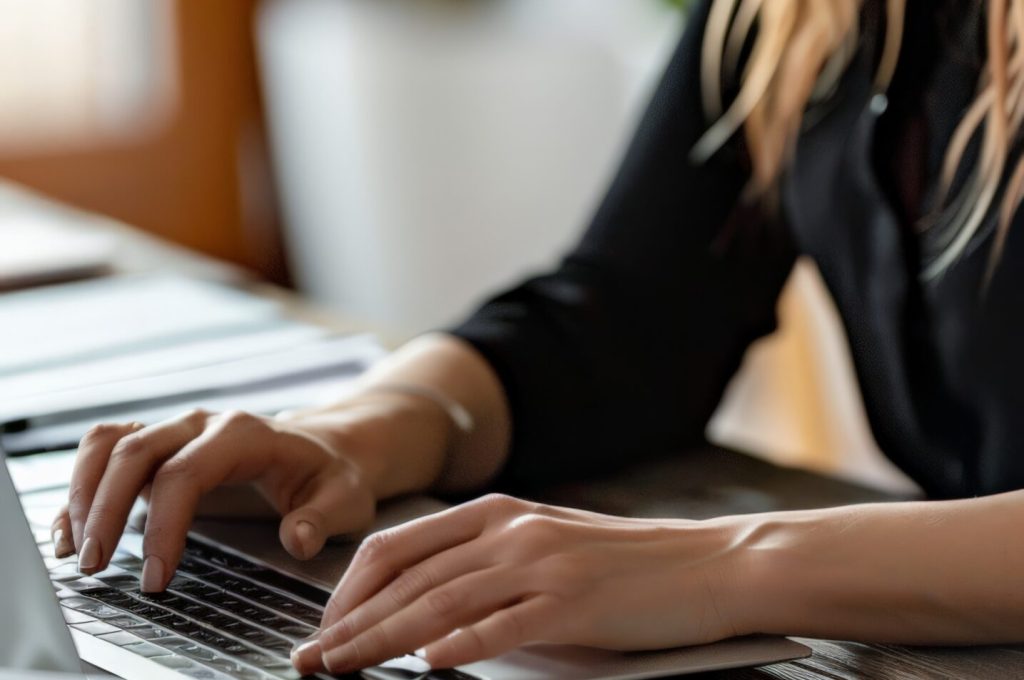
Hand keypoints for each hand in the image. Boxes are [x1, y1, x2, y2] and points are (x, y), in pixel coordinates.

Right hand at [51, 392, 451, 591]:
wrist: (328, 450)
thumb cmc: (333, 476)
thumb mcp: (344, 499)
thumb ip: (322, 519)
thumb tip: (297, 537)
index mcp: (246, 434)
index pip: (186, 472)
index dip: (164, 525)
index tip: (156, 576)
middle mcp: (204, 424)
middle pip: (136, 453)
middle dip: (107, 510)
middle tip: (96, 566)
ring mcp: (179, 430)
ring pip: (111, 443)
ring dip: (84, 491)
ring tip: (72, 548)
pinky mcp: (163, 445)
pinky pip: (108, 451)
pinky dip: (84, 482)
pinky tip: (72, 525)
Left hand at [292, 493, 745, 674]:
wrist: (709, 564)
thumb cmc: (628, 563)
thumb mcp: (548, 545)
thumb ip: (488, 564)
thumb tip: (426, 610)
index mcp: (499, 513)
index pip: (400, 546)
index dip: (352, 588)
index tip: (327, 623)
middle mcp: (511, 532)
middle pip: (408, 579)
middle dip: (350, 622)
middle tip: (311, 657)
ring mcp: (541, 565)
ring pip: (440, 604)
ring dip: (381, 641)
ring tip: (341, 668)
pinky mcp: (572, 604)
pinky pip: (502, 627)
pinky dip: (459, 647)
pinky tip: (427, 666)